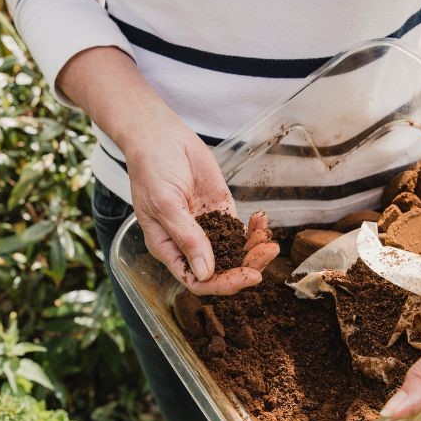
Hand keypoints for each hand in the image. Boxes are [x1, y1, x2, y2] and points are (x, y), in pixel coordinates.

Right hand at [125, 120, 278, 295]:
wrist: (160, 136)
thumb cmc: (151, 169)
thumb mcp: (165, 204)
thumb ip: (186, 237)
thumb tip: (205, 273)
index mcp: (168, 248)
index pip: (197, 280)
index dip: (222, 284)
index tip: (247, 276)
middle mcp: (188, 243)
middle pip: (221, 269)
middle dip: (246, 266)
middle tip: (267, 253)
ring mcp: (206, 227)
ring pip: (234, 252)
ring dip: (254, 249)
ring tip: (269, 239)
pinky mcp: (220, 210)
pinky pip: (240, 229)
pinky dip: (254, 229)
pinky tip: (262, 220)